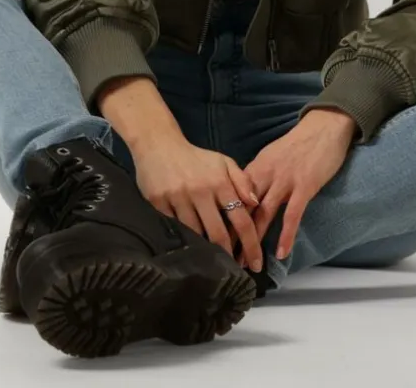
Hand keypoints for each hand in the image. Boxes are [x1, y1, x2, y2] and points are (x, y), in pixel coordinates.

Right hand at [130, 137, 263, 271]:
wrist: (158, 144)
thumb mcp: (223, 162)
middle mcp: (201, 192)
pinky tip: (190, 250)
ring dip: (206, 251)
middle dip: (230, 256)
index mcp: (219, 182)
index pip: (241, 219)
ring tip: (215, 264)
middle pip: (219, 233)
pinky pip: (174, 229)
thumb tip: (256, 204)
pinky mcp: (159, 203)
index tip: (257, 264)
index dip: (251, 244)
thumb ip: (242, 181)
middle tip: (236, 271)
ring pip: (196, 234)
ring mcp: (178, 198)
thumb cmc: (196, 158)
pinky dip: (183, 240)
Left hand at [237, 109, 355, 262]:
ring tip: (247, 263)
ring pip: (264, 215)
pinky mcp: (304, 186)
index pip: (233, 196)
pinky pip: (292, 215)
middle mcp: (266, 174)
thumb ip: (259, 175)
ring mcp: (285, 180)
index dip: (224, 218)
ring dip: (255, 241)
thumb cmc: (300, 143)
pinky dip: (285, 235)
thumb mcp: (272, 156)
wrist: (324, 126)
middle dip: (233, 235)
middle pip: (244, 208)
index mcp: (256, 167)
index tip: (216, 237)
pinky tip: (280, 252)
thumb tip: (246, 197)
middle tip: (224, 258)